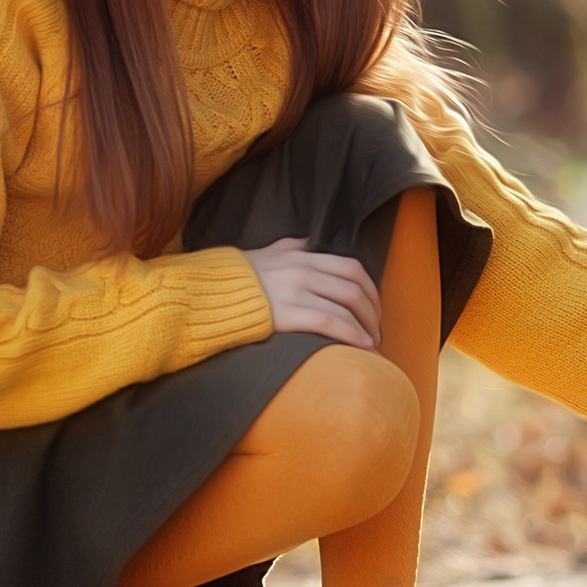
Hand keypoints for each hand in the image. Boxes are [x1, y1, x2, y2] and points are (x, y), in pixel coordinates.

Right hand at [243, 239, 380, 349]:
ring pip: (347, 306)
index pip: (351, 267)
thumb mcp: (266, 253)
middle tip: (377, 328)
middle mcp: (303, 271)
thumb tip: (306, 240)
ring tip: (372, 342)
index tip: (374, 306)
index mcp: (302, 256)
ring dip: (366, 326)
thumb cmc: (238, 278)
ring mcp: (296, 291)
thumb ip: (289, 246)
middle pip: (354, 288)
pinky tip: (361, 346)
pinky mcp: (287, 314)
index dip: (370, 289)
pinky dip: (351, 334)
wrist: (210, 293)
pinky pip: (330, 322)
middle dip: (372, 311)